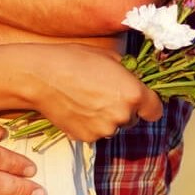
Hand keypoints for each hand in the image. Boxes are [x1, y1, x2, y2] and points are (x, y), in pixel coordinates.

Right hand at [25, 45, 162, 141]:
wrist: (40, 77)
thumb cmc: (73, 60)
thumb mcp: (108, 57)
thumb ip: (126, 73)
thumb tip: (132, 80)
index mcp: (134, 94)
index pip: (155, 111)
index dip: (147, 105)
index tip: (139, 101)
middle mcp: (123, 115)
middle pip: (132, 119)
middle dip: (122, 109)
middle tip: (103, 94)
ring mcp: (104, 129)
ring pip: (112, 127)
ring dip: (105, 118)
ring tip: (86, 101)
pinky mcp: (86, 138)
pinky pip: (95, 133)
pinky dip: (89, 124)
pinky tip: (76, 109)